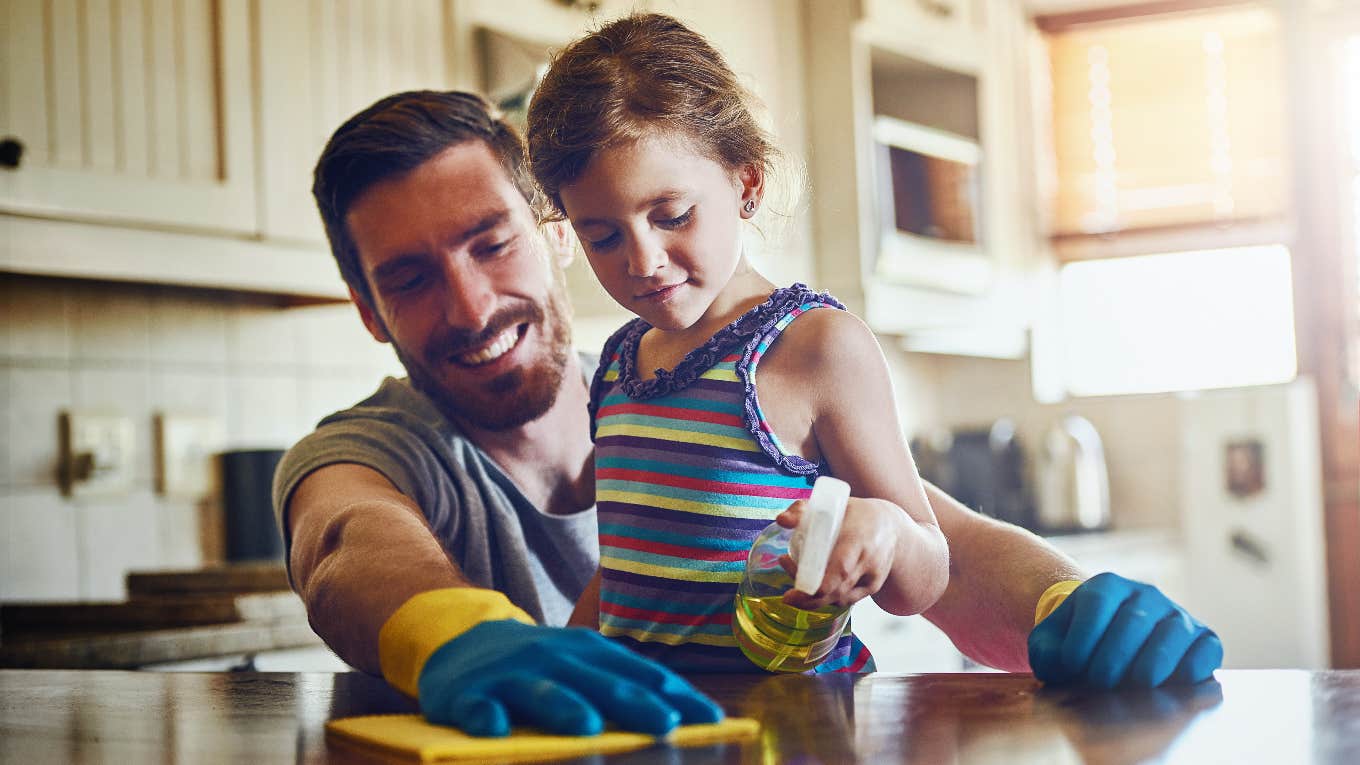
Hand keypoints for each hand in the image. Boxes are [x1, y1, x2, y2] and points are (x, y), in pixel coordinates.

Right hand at [419, 620, 724, 736]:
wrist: (463, 648)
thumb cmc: (540, 668)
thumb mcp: (581, 668)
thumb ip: (621, 688)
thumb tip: (678, 719)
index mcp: (590, 653)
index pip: (641, 674)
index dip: (677, 695)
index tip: (712, 719)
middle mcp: (555, 657)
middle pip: (600, 682)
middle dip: (635, 703)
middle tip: (666, 724)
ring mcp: (511, 674)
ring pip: (542, 690)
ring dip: (565, 707)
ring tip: (588, 727)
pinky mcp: (469, 694)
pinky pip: (477, 706)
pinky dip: (485, 716)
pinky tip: (496, 730)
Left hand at [777, 496, 900, 610]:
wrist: (893, 527)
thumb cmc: (857, 514)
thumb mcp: (832, 505)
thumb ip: (803, 509)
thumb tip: (781, 521)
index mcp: (858, 538)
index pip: (840, 569)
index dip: (815, 584)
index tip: (792, 587)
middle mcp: (868, 561)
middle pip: (835, 590)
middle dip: (807, 596)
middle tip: (788, 594)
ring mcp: (873, 577)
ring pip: (839, 599)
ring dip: (814, 598)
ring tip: (798, 582)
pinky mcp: (872, 588)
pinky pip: (845, 600)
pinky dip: (827, 599)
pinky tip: (815, 590)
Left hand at [1028, 572, 1222, 688]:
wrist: (1112, 646)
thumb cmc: (1077, 645)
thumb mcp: (1052, 642)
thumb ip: (1046, 651)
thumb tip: (1061, 666)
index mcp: (1106, 586)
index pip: (1097, 602)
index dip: (1084, 636)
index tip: (1071, 666)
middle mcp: (1145, 594)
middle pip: (1134, 619)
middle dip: (1114, 657)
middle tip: (1100, 683)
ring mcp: (1177, 615)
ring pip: (1172, 633)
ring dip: (1151, 665)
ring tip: (1132, 687)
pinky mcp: (1203, 639)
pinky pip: (1206, 649)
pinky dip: (1191, 668)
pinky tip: (1169, 685)